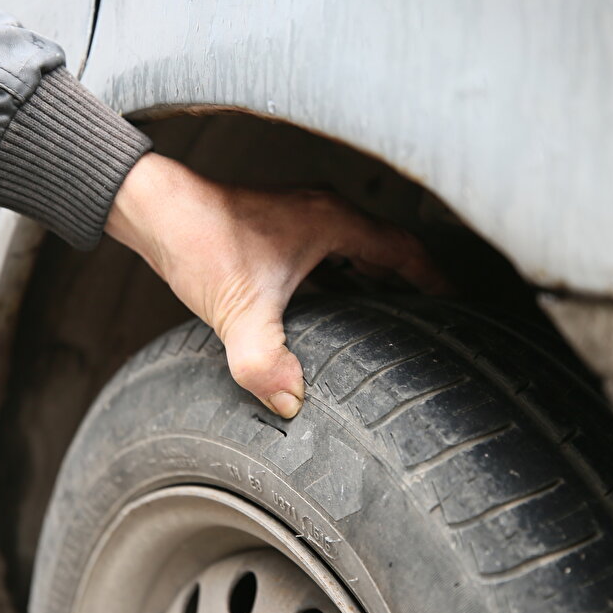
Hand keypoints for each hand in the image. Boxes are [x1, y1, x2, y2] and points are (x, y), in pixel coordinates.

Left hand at [105, 153, 447, 418]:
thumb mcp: (239, 308)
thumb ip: (266, 360)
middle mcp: (323, 213)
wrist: (154, 210)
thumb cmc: (199, 240)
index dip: (436, 278)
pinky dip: (343, 278)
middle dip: (411, 282)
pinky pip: (329, 254)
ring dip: (376, 279)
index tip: (458, 303)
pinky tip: (331, 307)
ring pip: (356, 250)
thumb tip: (292, 402)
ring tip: (392, 316)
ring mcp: (300, 217)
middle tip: (432, 317)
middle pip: (386, 249)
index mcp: (333, 221)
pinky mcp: (277, 228)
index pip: (405, 250)